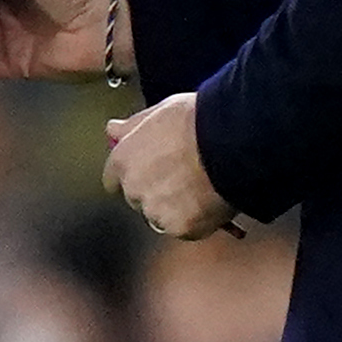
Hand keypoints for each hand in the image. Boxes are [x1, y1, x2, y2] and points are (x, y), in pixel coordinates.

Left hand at [103, 93, 241, 239]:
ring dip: (175, 209)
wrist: (229, 142)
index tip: (145, 175)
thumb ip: (133, 127)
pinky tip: (209, 201)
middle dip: (155, 192)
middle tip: (182, 178)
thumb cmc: (197, 121)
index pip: (112, 179)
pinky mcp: (180, 228)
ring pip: (161, 217)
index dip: (131, 176)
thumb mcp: (158, 112)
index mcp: (124, 159)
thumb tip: (114, 130)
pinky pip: (186, 229)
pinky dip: (196, 221)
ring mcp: (156, 210)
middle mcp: (134, 188)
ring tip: (199, 187)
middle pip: (137, 199)